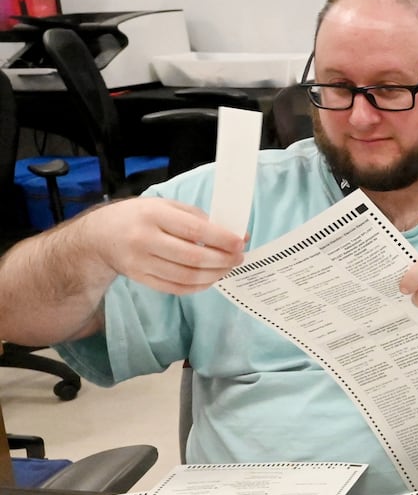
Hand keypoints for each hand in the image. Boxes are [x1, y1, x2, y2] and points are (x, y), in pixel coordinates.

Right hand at [92, 198, 246, 294]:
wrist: (100, 235)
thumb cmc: (140, 216)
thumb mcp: (166, 206)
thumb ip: (198, 218)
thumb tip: (232, 234)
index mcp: (153, 215)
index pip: (194, 230)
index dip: (222, 239)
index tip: (241, 243)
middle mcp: (144, 240)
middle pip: (192, 257)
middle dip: (222, 260)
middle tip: (238, 258)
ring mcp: (140, 262)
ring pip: (186, 276)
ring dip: (214, 275)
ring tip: (227, 268)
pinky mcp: (139, 278)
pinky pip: (175, 288)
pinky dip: (198, 286)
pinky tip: (209, 278)